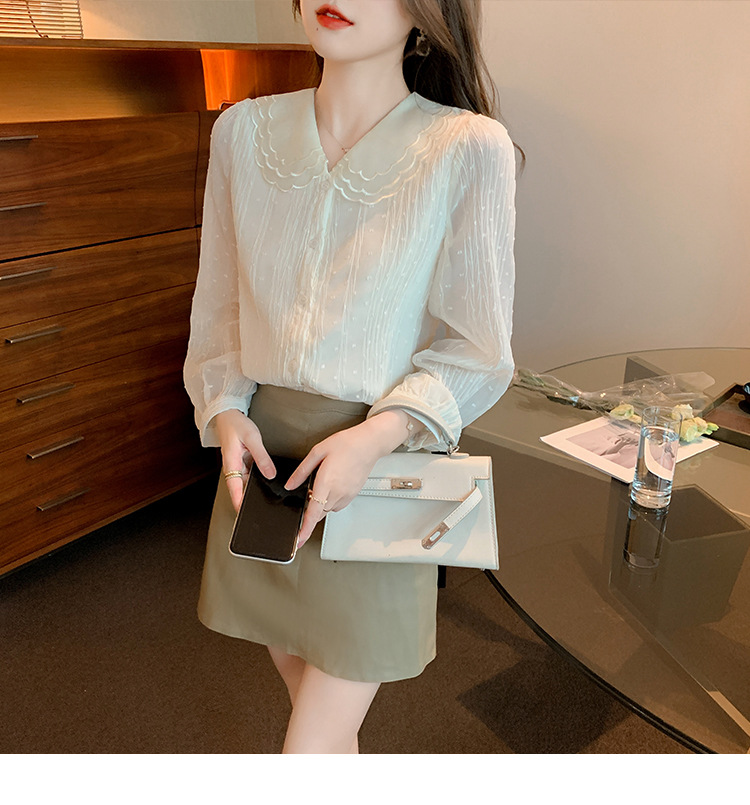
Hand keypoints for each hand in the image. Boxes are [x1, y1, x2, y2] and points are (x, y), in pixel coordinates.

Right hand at [213, 409, 275, 512]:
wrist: (228, 415)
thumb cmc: (236, 425)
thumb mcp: (252, 439)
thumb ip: (262, 457)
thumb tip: (271, 475)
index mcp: (231, 464)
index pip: (234, 489)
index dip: (239, 502)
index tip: (245, 514)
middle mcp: (233, 468)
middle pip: (241, 489)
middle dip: (249, 500)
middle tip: (263, 511)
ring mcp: (238, 466)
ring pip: (247, 482)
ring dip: (255, 489)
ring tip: (269, 499)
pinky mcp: (243, 462)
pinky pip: (250, 474)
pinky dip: (258, 478)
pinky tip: (268, 480)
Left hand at [285, 409, 414, 548]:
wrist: (369, 443)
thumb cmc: (346, 444)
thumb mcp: (318, 452)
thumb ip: (302, 471)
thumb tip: (290, 484)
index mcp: (326, 482)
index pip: (313, 513)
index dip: (305, 529)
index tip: (298, 541)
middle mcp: (338, 492)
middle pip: (320, 513)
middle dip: (311, 510)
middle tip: (309, 494)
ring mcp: (347, 495)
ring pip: (329, 509)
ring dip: (322, 504)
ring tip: (323, 484)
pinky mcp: (353, 495)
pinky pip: (338, 505)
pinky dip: (331, 500)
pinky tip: (332, 485)